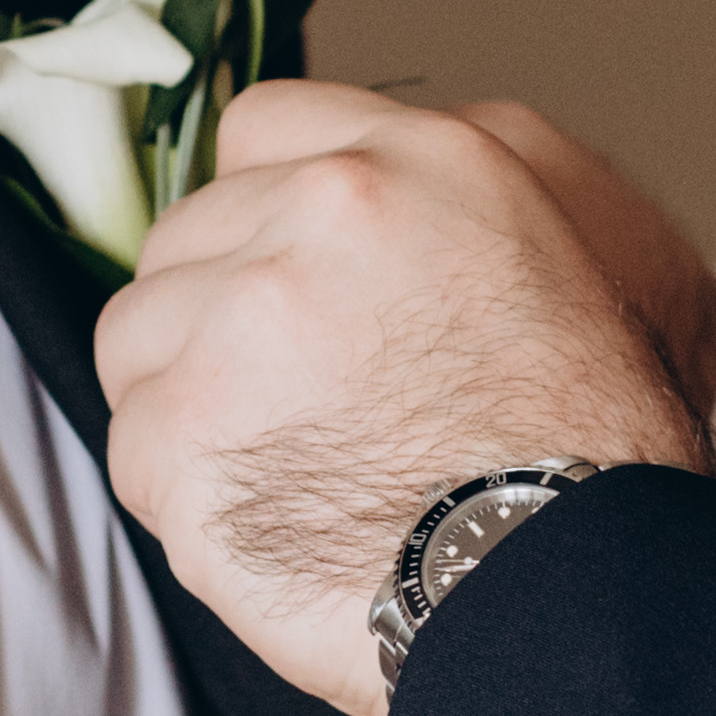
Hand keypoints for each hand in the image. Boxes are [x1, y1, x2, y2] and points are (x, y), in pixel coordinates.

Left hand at [99, 81, 708, 715]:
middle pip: (185, 239)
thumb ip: (415, 206)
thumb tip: (305, 201)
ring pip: (140, 340)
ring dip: (189, 403)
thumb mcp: (547, 257)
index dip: (261, 213)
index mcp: (420, 163)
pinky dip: (184, 498)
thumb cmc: (581, 456)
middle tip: (300, 403)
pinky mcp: (183, 431)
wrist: (574, 587)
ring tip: (284, 469)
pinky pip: (134, 447)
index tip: (283, 277)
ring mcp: (244, 319)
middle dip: (218, 317)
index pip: (262, 129)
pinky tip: (267, 525)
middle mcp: (327, 212)